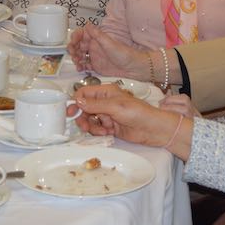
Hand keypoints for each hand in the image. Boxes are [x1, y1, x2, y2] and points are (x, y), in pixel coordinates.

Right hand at [72, 26, 148, 78]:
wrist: (132, 68)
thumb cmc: (125, 54)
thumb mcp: (109, 43)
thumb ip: (98, 35)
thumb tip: (88, 25)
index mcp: (97, 39)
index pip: (82, 35)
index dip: (75, 38)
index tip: (73, 42)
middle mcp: (95, 46)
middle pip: (78, 46)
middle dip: (73, 49)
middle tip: (73, 54)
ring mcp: (95, 56)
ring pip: (80, 56)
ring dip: (76, 58)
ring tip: (77, 62)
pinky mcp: (96, 66)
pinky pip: (84, 65)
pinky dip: (80, 66)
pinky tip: (80, 68)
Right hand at [74, 86, 191, 158]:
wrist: (153, 129)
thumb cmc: (137, 112)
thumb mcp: (115, 106)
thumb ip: (95, 104)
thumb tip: (76, 101)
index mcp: (106, 91)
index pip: (84, 93)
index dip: (75, 102)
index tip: (71, 113)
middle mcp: (105, 101)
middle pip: (84, 108)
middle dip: (83, 118)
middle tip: (84, 127)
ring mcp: (107, 114)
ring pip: (89, 120)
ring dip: (92, 126)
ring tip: (103, 130)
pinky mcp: (110, 126)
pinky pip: (97, 128)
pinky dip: (99, 131)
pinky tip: (108, 132)